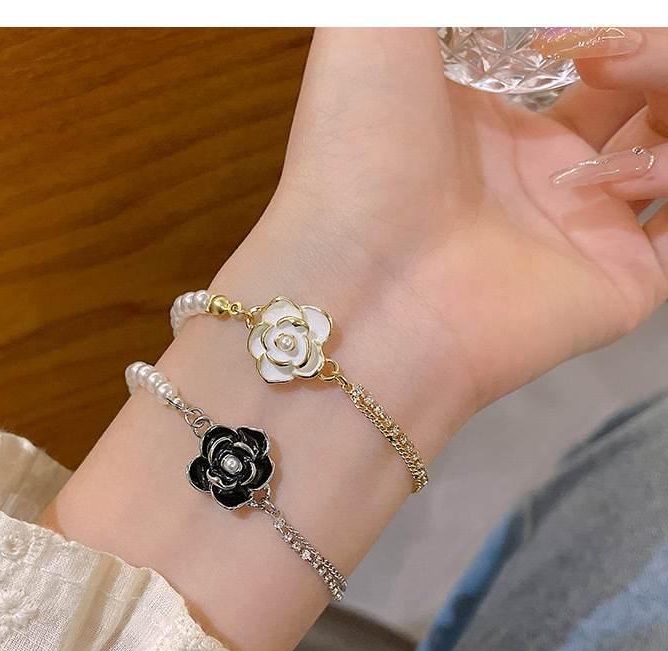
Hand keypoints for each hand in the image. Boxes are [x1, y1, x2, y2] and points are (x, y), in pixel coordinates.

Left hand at [242, 28, 666, 428]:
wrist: (361, 282)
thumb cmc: (354, 157)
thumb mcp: (375, 30)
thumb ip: (432, 3)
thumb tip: (504, 13)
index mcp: (493, 124)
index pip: (586, 57)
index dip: (598, 30)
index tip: (570, 27)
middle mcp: (539, 178)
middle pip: (640, 95)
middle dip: (645, 51)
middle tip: (598, 53)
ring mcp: (580, 231)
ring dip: (667, 90)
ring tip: (606, 87)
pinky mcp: (617, 282)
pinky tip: (618, 170)